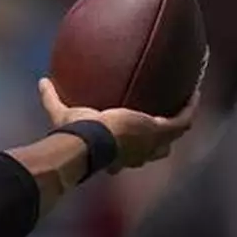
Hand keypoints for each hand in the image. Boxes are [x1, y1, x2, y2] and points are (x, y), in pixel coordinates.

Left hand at [39, 78, 198, 171]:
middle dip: (159, 142)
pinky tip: (193, 90)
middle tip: (161, 121)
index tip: (130, 131)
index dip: (132, 147)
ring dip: (180, 119)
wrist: (91, 140)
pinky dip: (190, 106)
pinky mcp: (161, 131)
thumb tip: (42, 81)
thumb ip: (51, 99)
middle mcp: (136, 154)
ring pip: (173, 135)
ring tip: (184, 102)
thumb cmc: (76, 133)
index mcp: (115, 154)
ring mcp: (151, 144)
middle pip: (155, 152)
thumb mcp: (63, 114)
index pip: (128, 155)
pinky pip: (184, 119)